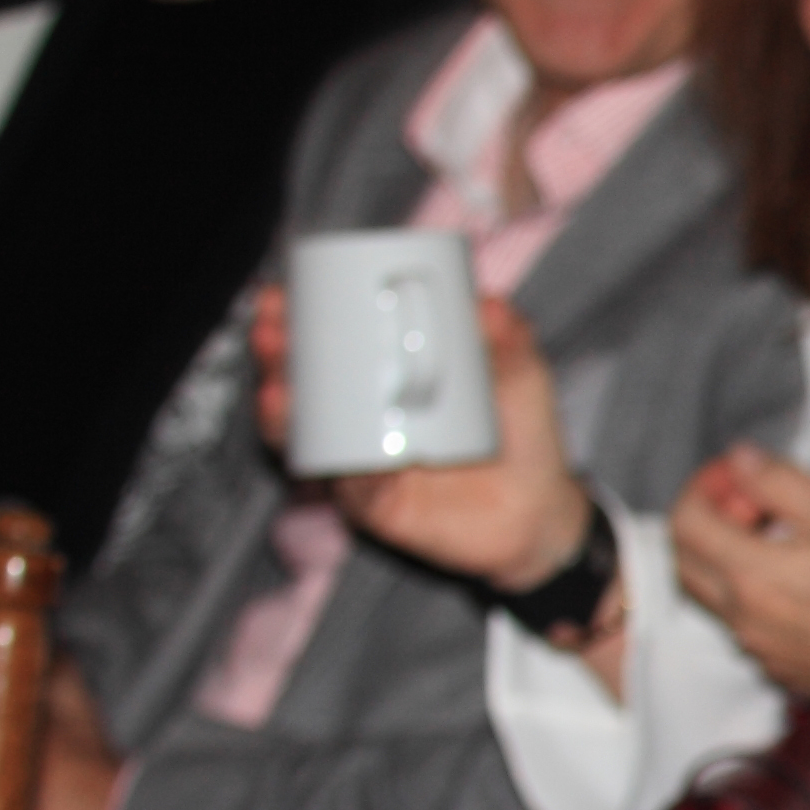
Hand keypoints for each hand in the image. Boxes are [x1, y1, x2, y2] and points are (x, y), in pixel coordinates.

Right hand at [262, 286, 588, 588]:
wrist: (539, 513)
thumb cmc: (524, 436)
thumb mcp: (521, 375)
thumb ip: (507, 337)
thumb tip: (483, 300)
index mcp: (388, 375)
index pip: (331, 341)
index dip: (299, 318)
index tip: (280, 295)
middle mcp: (364, 416)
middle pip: (301, 382)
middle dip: (276, 355)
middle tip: (270, 331)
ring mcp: (361, 459)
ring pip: (302, 434)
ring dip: (278, 409)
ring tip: (275, 387)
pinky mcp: (370, 502)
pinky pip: (337, 482)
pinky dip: (322, 463)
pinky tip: (311, 443)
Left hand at [667, 445, 809, 770]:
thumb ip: (780, 482)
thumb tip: (742, 461)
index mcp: (752, 578)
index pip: (685, 523)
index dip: (703, 486)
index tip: (733, 475)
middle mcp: (745, 621)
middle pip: (685, 562)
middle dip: (708, 521)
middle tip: (751, 502)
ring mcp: (761, 650)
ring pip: (714, 597)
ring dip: (729, 558)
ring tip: (782, 539)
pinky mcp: (783, 669)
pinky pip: (747, 627)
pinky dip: (755, 595)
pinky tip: (802, 581)